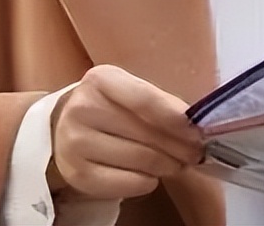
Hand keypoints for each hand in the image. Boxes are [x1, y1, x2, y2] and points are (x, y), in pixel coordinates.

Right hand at [50, 65, 203, 200]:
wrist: (64, 128)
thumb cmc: (110, 107)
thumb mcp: (129, 92)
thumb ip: (160, 103)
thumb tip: (194, 125)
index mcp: (101, 80)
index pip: (145, 100)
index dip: (176, 117)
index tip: (199, 130)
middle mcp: (82, 108)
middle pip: (146, 133)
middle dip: (179, 146)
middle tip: (197, 152)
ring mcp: (75, 142)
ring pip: (140, 160)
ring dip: (167, 165)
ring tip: (177, 163)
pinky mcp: (76, 174)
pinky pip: (125, 184)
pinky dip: (146, 182)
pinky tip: (152, 176)